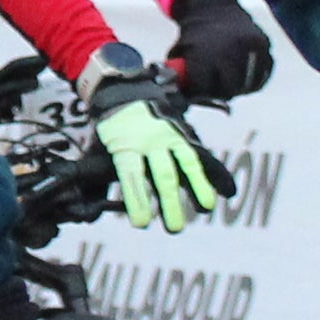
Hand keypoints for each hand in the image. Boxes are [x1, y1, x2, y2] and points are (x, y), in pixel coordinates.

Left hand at [82, 55, 221, 232]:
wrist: (124, 90)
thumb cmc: (110, 130)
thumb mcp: (96, 150)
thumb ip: (95, 180)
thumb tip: (91, 212)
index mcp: (124, 145)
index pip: (131, 176)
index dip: (137, 200)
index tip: (142, 224)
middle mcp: (149, 140)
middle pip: (162, 174)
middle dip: (169, 202)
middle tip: (175, 229)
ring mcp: (169, 135)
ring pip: (186, 162)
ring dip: (197, 186)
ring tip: (206, 208)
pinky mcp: (182, 134)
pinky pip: (200, 155)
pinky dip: (215, 172)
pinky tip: (228, 191)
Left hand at [164, 0, 274, 103]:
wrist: (212, 6)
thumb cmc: (194, 35)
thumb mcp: (180, 53)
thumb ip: (182, 75)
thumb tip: (185, 98)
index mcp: (204, 54)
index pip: (206, 89)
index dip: (203, 93)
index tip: (202, 91)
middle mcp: (228, 51)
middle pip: (230, 89)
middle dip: (224, 92)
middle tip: (220, 91)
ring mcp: (248, 46)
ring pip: (250, 84)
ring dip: (242, 87)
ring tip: (233, 85)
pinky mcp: (263, 43)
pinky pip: (266, 71)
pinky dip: (258, 77)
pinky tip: (248, 77)